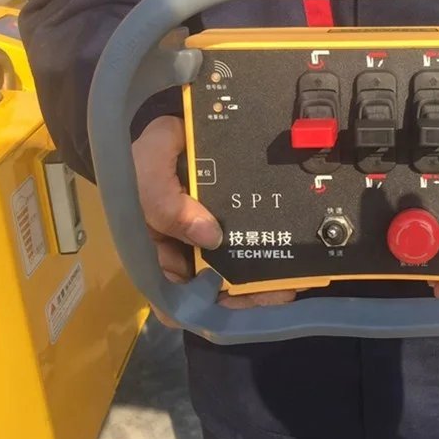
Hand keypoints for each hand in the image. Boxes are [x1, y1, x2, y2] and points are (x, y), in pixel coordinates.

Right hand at [132, 116, 295, 326]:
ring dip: (261, 282)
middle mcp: (184, 256)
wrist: (176, 127)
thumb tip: (210, 237)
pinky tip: (290, 258)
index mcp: (156, 255)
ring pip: (236, 273)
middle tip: (277, 293)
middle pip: (212, 292)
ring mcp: (209, 242)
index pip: (171, 299)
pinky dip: (269, 252)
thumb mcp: (147, 177)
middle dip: (244, 299)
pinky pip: (251, 244)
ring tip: (289, 283)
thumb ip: (167, 205)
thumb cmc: (148, 157)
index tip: (230, 306)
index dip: (198, 311)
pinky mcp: (232, 227)